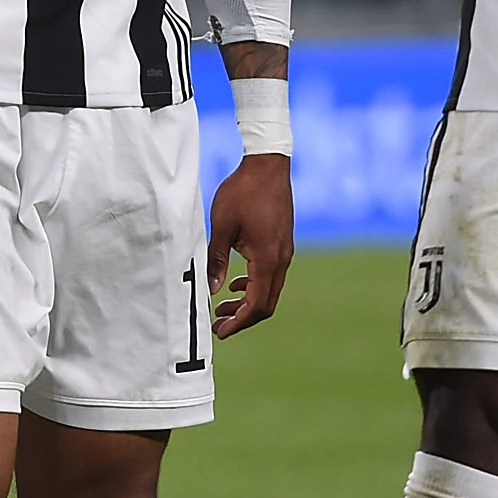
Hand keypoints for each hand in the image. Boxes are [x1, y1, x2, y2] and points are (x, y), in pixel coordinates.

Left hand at [206, 152, 292, 336]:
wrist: (267, 166)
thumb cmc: (242, 192)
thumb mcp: (222, 226)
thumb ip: (217, 259)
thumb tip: (212, 289)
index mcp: (267, 259)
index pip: (257, 304)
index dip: (239, 322)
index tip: (220, 331)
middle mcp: (281, 259)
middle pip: (266, 303)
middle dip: (242, 318)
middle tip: (218, 324)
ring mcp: (284, 252)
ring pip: (269, 289)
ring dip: (247, 302)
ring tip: (223, 307)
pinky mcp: (281, 244)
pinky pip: (271, 275)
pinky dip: (254, 285)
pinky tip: (236, 284)